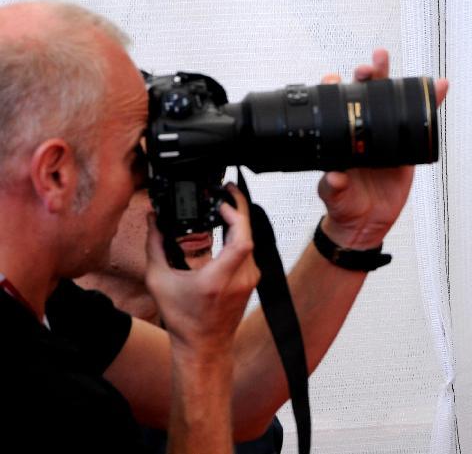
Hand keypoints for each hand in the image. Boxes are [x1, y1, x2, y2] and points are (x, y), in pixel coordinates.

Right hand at [145, 184, 260, 353]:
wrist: (203, 346)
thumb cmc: (182, 319)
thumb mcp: (159, 281)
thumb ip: (155, 247)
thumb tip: (153, 220)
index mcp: (218, 278)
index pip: (242, 242)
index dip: (237, 217)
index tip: (222, 203)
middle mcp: (239, 278)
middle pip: (249, 234)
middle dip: (239, 209)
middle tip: (226, 191)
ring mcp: (250, 279)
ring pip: (251, 240)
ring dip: (240, 221)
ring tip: (225, 203)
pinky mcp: (252, 279)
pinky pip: (251, 249)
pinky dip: (240, 234)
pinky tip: (228, 225)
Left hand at [317, 48, 448, 249]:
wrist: (366, 224)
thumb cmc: (345, 206)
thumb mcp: (335, 198)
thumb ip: (334, 188)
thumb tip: (334, 177)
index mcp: (342, 138)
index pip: (337, 106)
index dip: (335, 89)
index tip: (335, 78)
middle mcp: (363, 132)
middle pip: (365, 95)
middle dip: (367, 75)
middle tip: (371, 65)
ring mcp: (385, 137)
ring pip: (392, 103)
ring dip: (396, 80)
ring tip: (397, 62)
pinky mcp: (406, 147)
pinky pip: (420, 123)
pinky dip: (431, 104)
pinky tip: (438, 88)